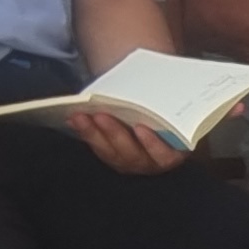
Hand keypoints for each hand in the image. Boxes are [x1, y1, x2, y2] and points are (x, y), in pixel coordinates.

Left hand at [66, 107, 185, 174]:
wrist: (159, 108)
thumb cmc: (168, 105)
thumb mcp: (169, 103)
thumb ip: (165, 101)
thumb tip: (153, 86)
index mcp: (175, 150)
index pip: (165, 154)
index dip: (153, 143)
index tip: (140, 127)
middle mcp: (153, 162)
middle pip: (133, 154)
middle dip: (115, 134)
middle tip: (101, 115)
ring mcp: (132, 161)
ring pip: (112, 153)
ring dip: (94, 134)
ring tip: (80, 116)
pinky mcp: (114, 156)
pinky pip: (99, 148)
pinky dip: (87, 132)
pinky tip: (74, 118)